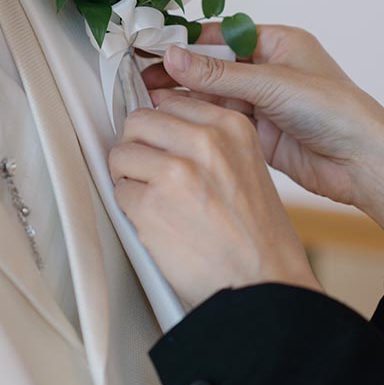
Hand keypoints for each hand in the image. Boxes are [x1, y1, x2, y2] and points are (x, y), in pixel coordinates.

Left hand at [108, 94, 321, 309]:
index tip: (156, 142)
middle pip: (138, 122)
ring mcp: (175, 171)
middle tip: (149, 173)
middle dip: (137, 148)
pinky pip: (118, 193)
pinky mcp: (151, 204)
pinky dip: (130, 210)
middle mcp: (204, 141)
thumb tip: (164, 132)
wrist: (265, 281)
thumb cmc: (259, 236)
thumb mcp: (248, 166)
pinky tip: (157, 223)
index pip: (169, 103)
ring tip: (155, 201)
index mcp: (230, 127)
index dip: (158, 129)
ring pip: (121, 155)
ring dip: (130, 179)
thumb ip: (210, 142)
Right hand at [142, 25, 383, 250]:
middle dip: (177, 70)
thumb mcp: (272, 84)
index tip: (149, 45)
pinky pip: (220, 122)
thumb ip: (218, 73)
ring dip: (182, 97)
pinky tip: (170, 120)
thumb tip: (171, 56)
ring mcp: (262, 103)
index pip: (220, 35)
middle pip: (212, 66)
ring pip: (212, 96)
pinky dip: (196, 121)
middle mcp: (268, 70)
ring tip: (144, 98)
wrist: (364, 163)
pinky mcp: (258, 134)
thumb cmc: (335, 110)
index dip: (184, 40)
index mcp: (277, 43)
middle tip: (137, 75)